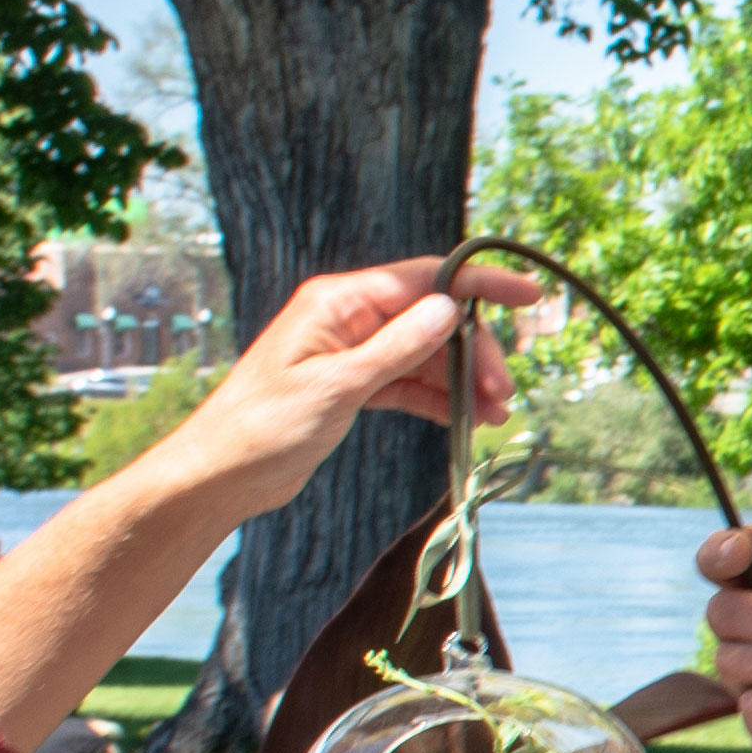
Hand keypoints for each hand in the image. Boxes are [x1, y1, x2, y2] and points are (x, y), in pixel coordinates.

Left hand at [131, 257, 529, 533]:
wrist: (223, 474)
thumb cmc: (264, 425)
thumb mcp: (336, 386)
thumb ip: (396, 347)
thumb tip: (448, 308)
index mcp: (339, 301)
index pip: (424, 278)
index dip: (480, 283)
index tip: (528, 296)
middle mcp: (350, 318)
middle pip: (433, 319)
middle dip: (473, 352)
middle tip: (502, 393)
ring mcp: (353, 352)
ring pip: (426, 354)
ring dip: (462, 381)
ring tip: (495, 415)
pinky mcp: (355, 386)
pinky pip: (410, 382)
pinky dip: (439, 399)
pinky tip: (467, 420)